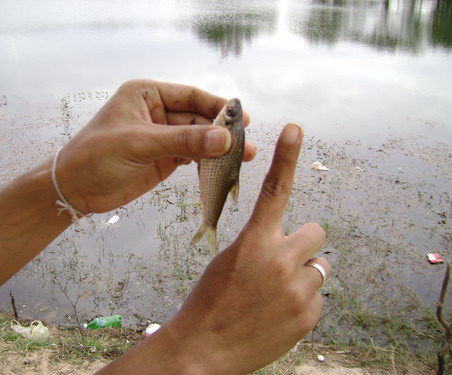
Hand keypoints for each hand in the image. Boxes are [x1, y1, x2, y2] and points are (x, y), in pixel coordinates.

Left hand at [55, 79, 255, 213]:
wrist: (74, 190)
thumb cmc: (96, 156)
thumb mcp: (140, 144)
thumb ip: (183, 141)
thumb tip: (224, 140)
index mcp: (147, 95)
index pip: (190, 96)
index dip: (217, 106)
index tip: (240, 118)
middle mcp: (158, 112)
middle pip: (199, 118)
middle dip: (221, 132)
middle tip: (246, 145)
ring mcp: (163, 137)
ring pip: (198, 139)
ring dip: (218, 149)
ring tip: (242, 159)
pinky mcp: (165, 159)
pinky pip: (192, 157)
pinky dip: (207, 163)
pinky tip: (222, 169)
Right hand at [99, 124, 330, 373]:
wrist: (204, 349)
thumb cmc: (209, 301)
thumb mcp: (229, 262)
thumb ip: (261, 247)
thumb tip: (290, 245)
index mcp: (254, 242)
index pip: (274, 189)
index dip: (286, 155)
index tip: (294, 128)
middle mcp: (281, 260)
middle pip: (316, 232)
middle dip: (303, 244)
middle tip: (283, 262)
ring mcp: (298, 289)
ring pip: (320, 268)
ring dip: (303, 276)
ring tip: (276, 295)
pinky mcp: (308, 316)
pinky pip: (318, 298)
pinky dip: (303, 303)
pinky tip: (278, 314)